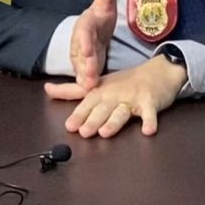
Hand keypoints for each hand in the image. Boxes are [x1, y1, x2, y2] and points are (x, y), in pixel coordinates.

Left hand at [44, 55, 187, 138]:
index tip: (69, 126)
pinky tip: (148, 130)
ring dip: (114, 121)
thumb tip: (46, 89)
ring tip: (106, 132)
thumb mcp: (97, 84)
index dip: (79, 114)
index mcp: (102, 91)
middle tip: (84, 132)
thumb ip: (71, 90)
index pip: (88, 102)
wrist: (157, 72)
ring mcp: (133, 98)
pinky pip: (150, 113)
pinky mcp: (150, 102)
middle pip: (103, 108)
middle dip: (93, 119)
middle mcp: (115, 94)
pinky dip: (149, 121)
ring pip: (122, 111)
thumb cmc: (125, 82)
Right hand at [68, 0, 117, 91]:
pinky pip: (82, 78)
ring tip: (89, 85)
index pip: (83, 31)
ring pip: (80, 68)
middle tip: (91, 72)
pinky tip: (89, 92)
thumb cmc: (100, 18)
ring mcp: (80, 57)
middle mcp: (79, 42)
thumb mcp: (105, 3)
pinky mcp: (84, 69)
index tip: (88, 46)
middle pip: (81, 53)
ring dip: (84, 77)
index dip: (84, 39)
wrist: (92, 32)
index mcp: (85, 24)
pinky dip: (84, 85)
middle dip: (85, 62)